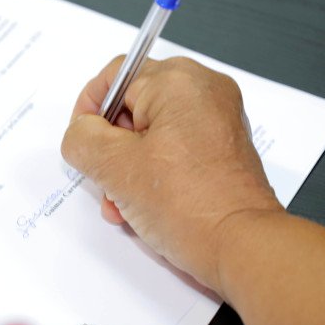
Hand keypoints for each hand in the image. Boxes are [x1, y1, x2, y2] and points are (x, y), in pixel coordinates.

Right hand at [61, 56, 282, 293]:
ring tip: (122, 205)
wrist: (243, 247)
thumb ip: (82, 139)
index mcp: (179, 82)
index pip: (116, 76)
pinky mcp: (224, 150)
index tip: (81, 142)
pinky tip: (142, 209)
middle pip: (133, 107)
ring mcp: (218, 122)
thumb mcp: (114, 167)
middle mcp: (205, 93)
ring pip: (152, 134)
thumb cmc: (189, 205)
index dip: (89, 109)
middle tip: (103, 180)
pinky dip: (154, 174)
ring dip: (127, 168)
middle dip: (110, 149)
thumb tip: (81, 133)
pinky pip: (175, 150)